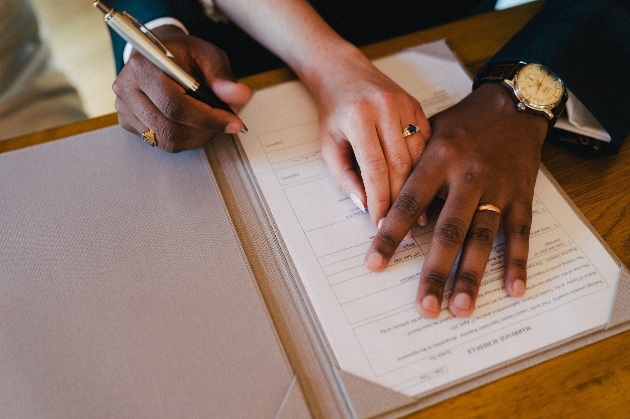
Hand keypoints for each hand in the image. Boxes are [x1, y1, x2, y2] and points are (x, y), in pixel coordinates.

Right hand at [112, 25, 250, 151]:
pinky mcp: (128, 122)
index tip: (232, 122)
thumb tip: (239, 95)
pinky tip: (195, 125)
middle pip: (169, 126)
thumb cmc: (182, 54)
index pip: (174, 104)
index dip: (207, 118)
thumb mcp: (207, 55)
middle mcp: (127, 88)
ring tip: (212, 123)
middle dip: (205, 130)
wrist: (159, 55)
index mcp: (143, 66)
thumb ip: (222, 76)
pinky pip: (160, 142)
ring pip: (166, 139)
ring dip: (197, 137)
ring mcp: (124, 108)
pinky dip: (185, 139)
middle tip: (227, 123)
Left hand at [308, 46, 430, 225]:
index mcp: (360, 117)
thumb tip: (364, 204)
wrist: (344, 73)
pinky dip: (426, 166)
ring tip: (420, 213)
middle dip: (402, 200)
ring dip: (419, 187)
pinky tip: (427, 187)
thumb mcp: (329, 144)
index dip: (380, 200)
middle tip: (406, 227)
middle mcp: (386, 108)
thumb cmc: (334, 112)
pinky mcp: (418, 105)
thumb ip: (344, 175)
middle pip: (400, 164)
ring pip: (418, 155)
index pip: (374, 168)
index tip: (382, 223)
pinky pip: (427, 142)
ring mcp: (405, 105)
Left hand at [364, 83, 548, 317]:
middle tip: (424, 307)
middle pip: (448, 231)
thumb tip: (386, 209)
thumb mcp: (428, 133)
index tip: (374, 263)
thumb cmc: (461, 123)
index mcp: (438, 158)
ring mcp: (499, 188)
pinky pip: (520, 233)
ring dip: (471, 276)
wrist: (512, 104)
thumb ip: (409, 168)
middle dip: (435, 272)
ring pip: (483, 238)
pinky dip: (518, 262)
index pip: (408, 203)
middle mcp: (468, 176)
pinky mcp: (522, 196)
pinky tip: (513, 290)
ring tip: (460, 308)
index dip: (390, 235)